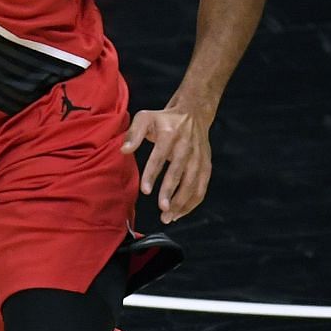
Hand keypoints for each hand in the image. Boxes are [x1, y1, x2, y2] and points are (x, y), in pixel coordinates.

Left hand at [122, 102, 213, 223]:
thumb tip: (123, 150)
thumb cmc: (164, 119)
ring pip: (193, 183)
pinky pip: (201, 187)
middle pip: (179, 173)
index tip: (145, 191)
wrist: (193, 114)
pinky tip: (180, 213)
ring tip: (168, 217)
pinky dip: (193, 202)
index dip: (153, 174)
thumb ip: (133, 133)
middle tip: (162, 209)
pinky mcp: (206, 165)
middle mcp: (187, 147)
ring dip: (182, 201)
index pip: (160, 157)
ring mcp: (199, 157)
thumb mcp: (145, 118)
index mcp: (170, 134)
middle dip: (171, 192)